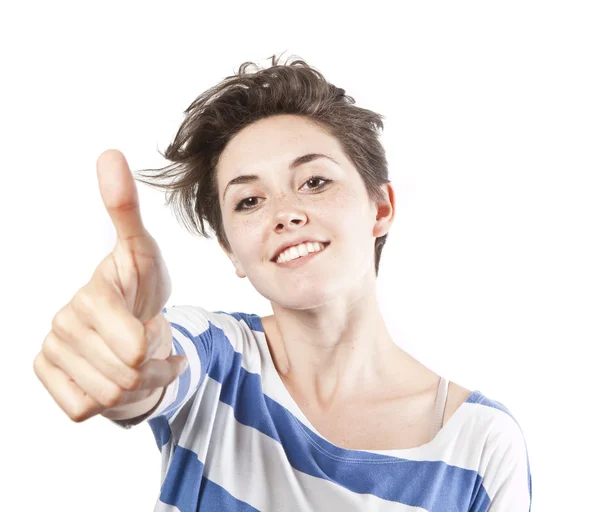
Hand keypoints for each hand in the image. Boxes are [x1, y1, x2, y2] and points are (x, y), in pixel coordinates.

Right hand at [33, 149, 186, 421]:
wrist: (128, 317)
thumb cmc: (140, 284)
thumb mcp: (143, 251)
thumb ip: (126, 210)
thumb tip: (109, 153)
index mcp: (90, 297)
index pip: (136, 349)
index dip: (156, 346)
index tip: (153, 325)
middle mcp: (63, 324)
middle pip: (127, 377)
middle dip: (150, 367)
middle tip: (149, 344)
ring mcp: (51, 351)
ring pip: (111, 396)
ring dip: (136, 384)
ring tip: (136, 358)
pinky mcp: (47, 375)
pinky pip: (84, 409)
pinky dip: (108, 400)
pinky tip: (111, 373)